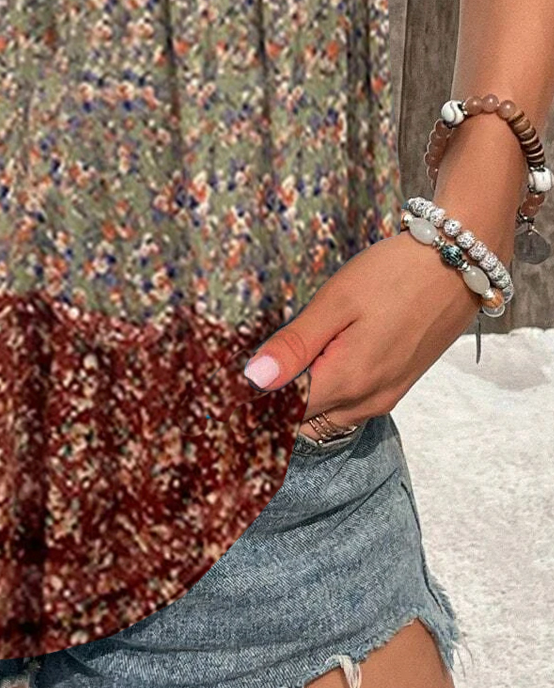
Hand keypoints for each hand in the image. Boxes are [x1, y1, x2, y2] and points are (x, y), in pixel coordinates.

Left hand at [242, 223, 485, 440]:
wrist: (458, 264)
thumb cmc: (394, 275)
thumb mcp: (336, 302)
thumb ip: (295, 345)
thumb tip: (253, 380)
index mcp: (348, 381)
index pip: (284, 414)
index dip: (253, 401)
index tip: (229, 383)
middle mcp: (368, 401)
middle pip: (304, 423)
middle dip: (273, 406)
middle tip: (247, 371)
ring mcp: (386, 396)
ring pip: (327, 418)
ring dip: (300, 401)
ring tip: (279, 362)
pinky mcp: (396, 385)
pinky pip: (350, 405)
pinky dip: (325, 393)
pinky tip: (314, 362)